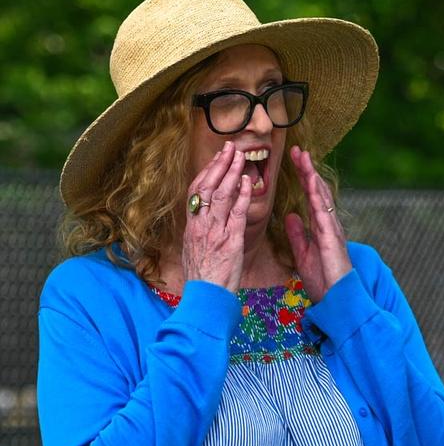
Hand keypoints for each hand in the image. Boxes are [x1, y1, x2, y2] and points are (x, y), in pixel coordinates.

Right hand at [183, 142, 250, 291]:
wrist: (205, 297)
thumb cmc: (203, 278)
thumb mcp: (194, 251)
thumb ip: (200, 232)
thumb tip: (204, 220)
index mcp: (192, 226)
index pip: (196, 191)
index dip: (207, 172)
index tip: (217, 158)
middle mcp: (200, 225)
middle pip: (207, 187)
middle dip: (219, 165)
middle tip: (230, 148)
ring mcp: (214, 232)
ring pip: (221, 195)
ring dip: (232, 174)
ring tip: (242, 157)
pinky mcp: (230, 241)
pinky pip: (237, 213)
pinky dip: (243, 196)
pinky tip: (249, 183)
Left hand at [284, 146, 351, 301]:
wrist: (336, 298)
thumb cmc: (323, 280)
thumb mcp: (303, 253)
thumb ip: (298, 234)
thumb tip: (290, 215)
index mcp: (321, 227)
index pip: (310, 197)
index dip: (303, 178)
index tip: (294, 161)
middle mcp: (328, 224)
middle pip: (317, 191)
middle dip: (307, 170)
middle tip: (297, 150)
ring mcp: (332, 229)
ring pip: (321, 197)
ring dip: (312, 176)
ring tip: (304, 158)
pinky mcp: (331, 237)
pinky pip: (322, 212)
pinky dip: (317, 196)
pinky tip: (310, 182)